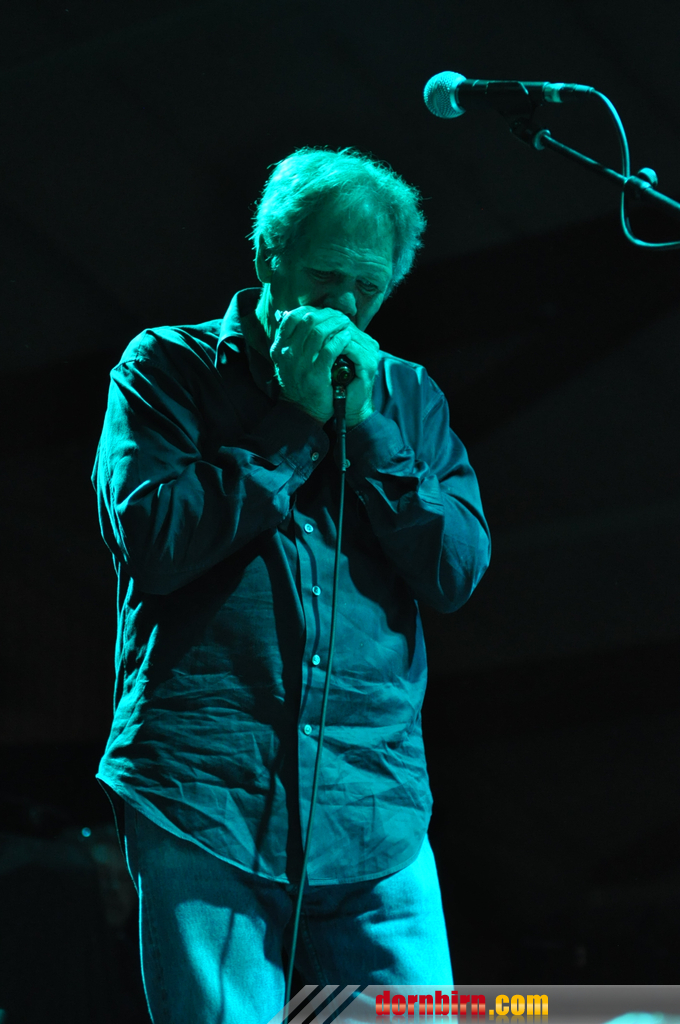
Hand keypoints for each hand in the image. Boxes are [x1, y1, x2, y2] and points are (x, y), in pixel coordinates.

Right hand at [270, 306, 379, 426]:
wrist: (302, 408)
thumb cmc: (299, 380)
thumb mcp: (288, 359)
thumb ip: (291, 340)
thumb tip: (300, 316)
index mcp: (279, 347)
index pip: (292, 317)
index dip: (311, 310)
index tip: (324, 311)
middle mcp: (287, 354)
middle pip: (308, 321)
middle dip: (327, 314)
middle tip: (340, 316)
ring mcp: (301, 364)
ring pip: (320, 332)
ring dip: (336, 324)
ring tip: (346, 323)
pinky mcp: (316, 374)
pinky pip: (330, 349)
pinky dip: (341, 339)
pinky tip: (347, 336)